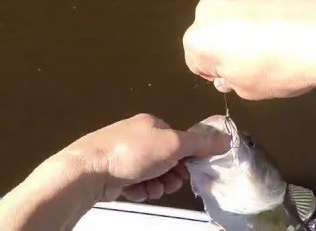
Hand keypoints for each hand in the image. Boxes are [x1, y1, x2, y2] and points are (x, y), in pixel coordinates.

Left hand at [57, 113, 229, 202]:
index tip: (189, 170)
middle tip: (169, 182)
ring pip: (152, 174)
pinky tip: (137, 192)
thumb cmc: (131, 153)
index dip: (187, 157)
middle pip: (166, 159)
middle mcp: (137, 136)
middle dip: (171, 174)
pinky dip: (140, 190)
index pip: (179, 140)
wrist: (90, 170)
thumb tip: (225, 137)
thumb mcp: (173, 144)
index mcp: (151, 123)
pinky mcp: (113, 172)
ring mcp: (123, 154)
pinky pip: (136, 183)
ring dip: (157, 184)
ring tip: (151, 188)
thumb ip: (200, 142)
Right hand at [182, 0, 315, 99]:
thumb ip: (231, 81)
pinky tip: (288, 20)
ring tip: (278, 38)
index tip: (239, 77)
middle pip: (211, 31)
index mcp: (199, 39)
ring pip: (232, 11)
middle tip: (258, 59)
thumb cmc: (281, 69)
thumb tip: (228, 73)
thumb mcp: (251, 91)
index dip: (217, 73)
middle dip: (227, 43)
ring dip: (244, 23)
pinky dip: (264, 7)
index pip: (196, 62)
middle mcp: (209, 7)